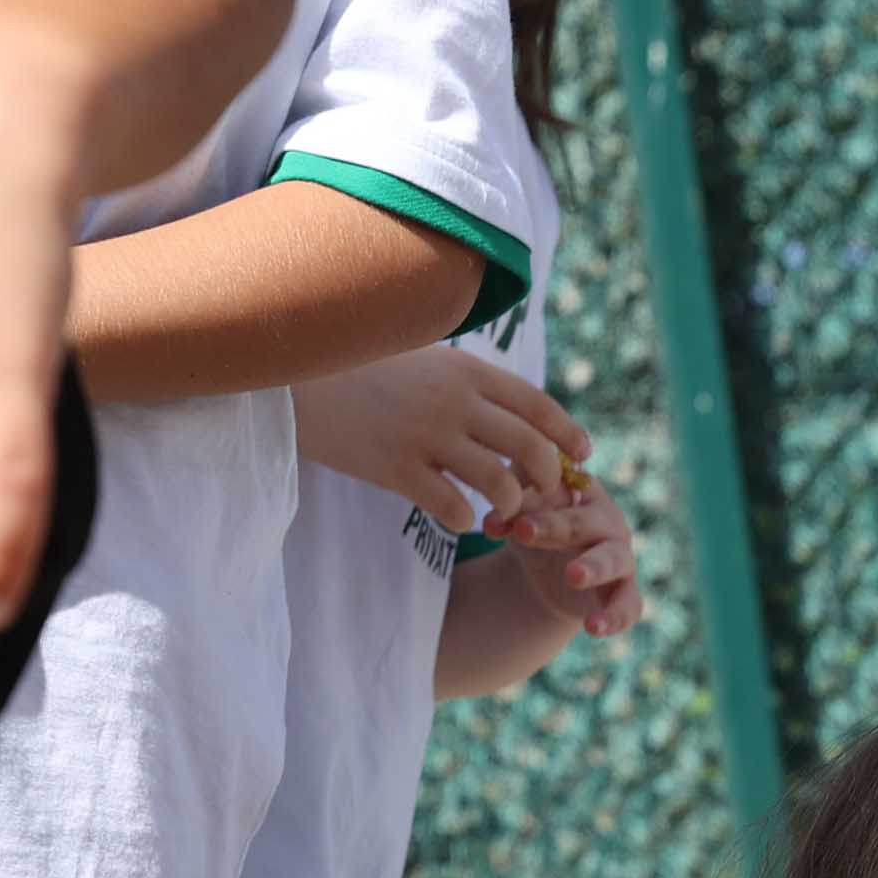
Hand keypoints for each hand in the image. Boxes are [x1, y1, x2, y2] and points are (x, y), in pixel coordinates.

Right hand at [294, 345, 589, 536]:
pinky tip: (458, 519)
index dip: (569, 434)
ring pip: (500, 484)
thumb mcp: (421, 357)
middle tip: (543, 496)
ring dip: (510, 507)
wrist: (293, 379)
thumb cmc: (359, 369)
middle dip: (548, 480)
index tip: (583, 456)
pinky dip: (465, 521)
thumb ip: (466, 382)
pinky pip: (453, 508)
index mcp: (466, 371)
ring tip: (500, 514)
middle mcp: (455, 401)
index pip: (538, 405)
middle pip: (531, 449)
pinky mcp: (396, 468)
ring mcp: (426, 435)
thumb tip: (512, 408)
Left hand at [505, 479, 644, 637]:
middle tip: (523, 531)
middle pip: (586, 521)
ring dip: (594, 567)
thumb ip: (509, 511)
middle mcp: (609, 521)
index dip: (532, 497)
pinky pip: (627, 607)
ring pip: (613, 560)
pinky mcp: (625, 593)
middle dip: (556, 526)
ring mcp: (621, 557)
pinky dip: (614, 617)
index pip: (562, 487)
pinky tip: (593, 627)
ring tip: (573, 577)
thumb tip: (492, 522)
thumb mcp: (519, 517)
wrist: (550, 576)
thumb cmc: (538, 531)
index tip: (496, 515)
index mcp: (584, 492)